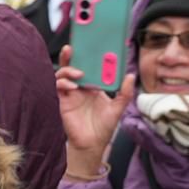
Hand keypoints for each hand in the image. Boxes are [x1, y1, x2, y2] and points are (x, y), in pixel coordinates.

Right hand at [55, 45, 134, 175]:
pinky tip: (73, 87)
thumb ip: (125, 92)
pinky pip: (58, 87)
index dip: (87, 55)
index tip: (89, 44)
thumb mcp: (118, 108)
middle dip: (70, 55)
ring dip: (68, 70)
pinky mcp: (62, 101)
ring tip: (78, 73)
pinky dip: (64, 83)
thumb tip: (131, 76)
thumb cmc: (104, 126)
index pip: (88, 65)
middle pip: (72, 65)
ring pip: (62, 74)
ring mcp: (70, 93)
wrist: (92, 144)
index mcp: (93, 84)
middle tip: (72, 48)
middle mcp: (80, 86)